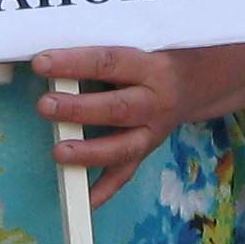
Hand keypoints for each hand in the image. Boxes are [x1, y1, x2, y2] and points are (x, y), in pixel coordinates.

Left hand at [33, 42, 244, 208]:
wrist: (203, 78)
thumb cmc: (158, 54)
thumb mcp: (142, 42)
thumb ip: (106, 52)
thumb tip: (52, 55)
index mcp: (151, 65)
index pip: (108, 62)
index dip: (74, 62)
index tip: (41, 63)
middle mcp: (155, 100)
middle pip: (116, 108)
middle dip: (79, 109)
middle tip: (44, 105)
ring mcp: (154, 129)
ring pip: (123, 146)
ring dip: (90, 152)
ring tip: (59, 153)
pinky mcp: (149, 147)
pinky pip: (127, 172)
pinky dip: (106, 189)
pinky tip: (85, 201)